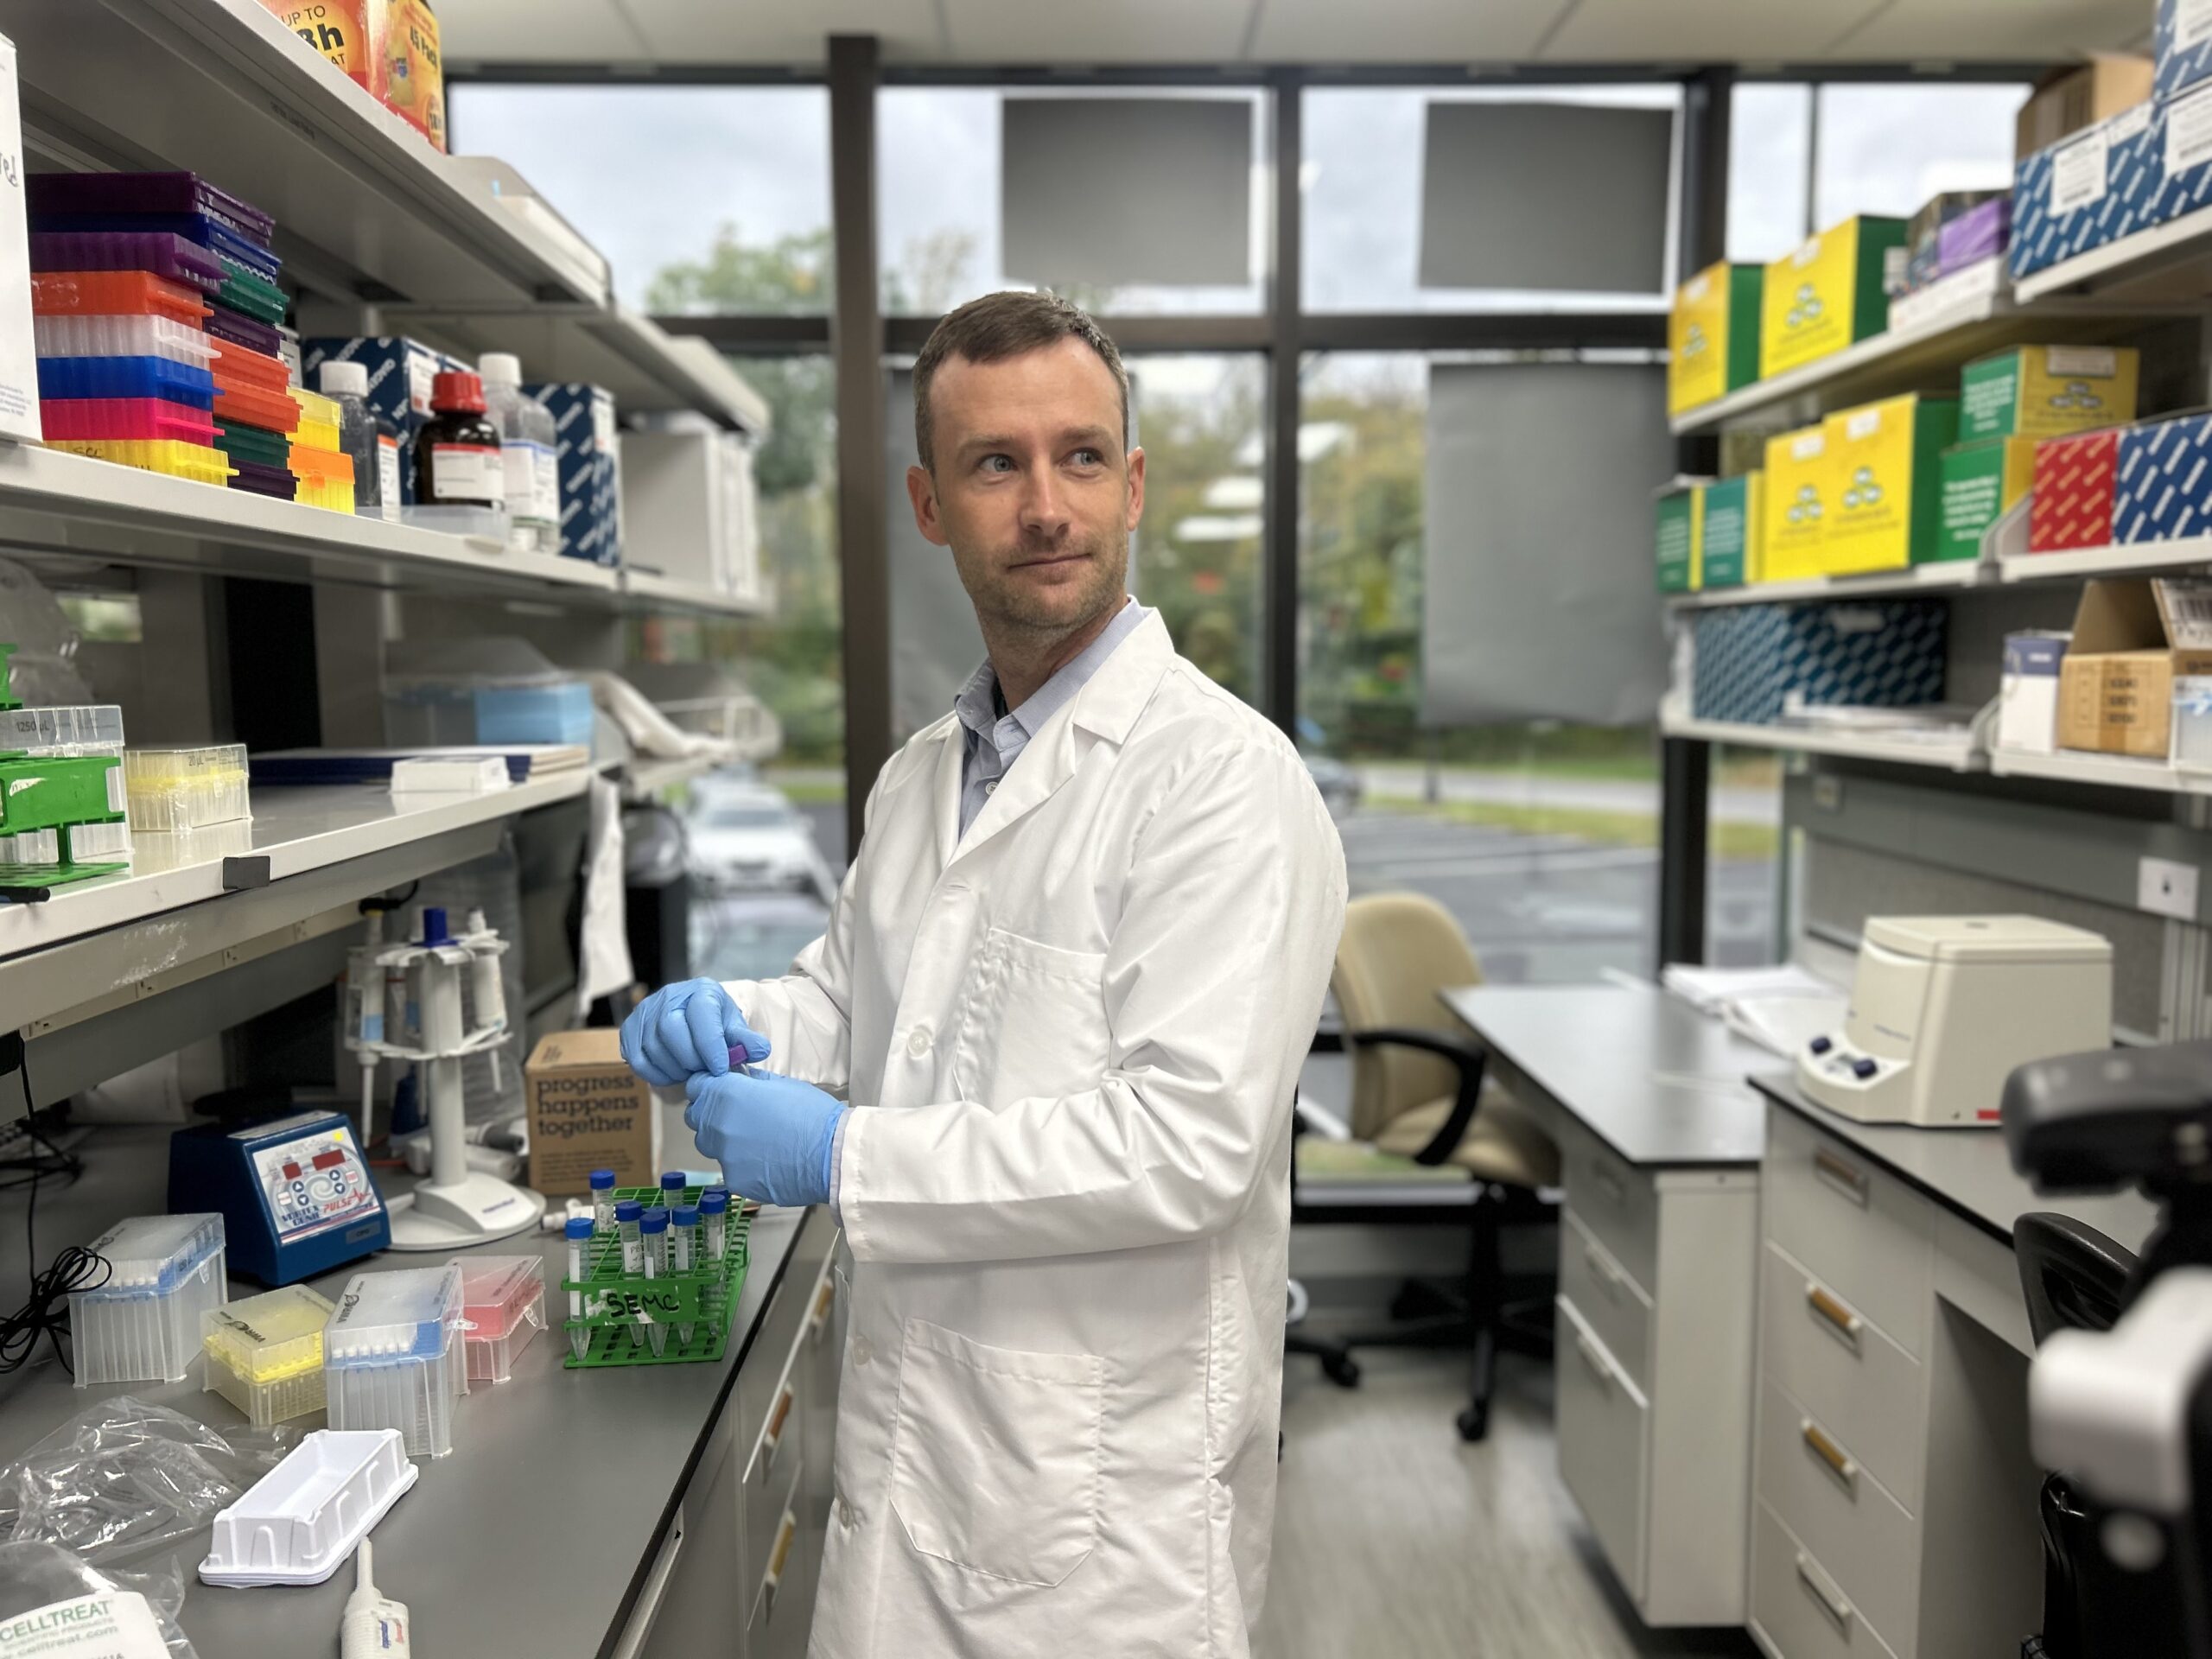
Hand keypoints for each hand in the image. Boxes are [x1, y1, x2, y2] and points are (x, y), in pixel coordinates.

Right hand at [620, 978, 770, 1086]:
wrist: (690, 1017)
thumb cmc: (715, 1023)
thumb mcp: (733, 1027)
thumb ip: (745, 1039)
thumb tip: (760, 1050)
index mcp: (701, 991)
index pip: (700, 1015)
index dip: (710, 1045)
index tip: (719, 1068)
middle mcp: (669, 996)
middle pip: (671, 1030)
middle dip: (690, 1059)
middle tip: (703, 1071)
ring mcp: (645, 1012)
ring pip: (653, 1048)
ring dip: (675, 1069)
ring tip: (690, 1072)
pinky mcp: (629, 1031)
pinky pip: (637, 1061)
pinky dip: (657, 1074)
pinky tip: (672, 1073)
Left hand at [684, 1069, 842, 1208]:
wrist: (832, 1155)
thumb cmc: (813, 1114)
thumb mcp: (782, 1084)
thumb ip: (753, 1082)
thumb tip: (742, 1080)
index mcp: (727, 1094)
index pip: (696, 1086)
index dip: (708, 1087)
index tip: (720, 1090)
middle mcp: (717, 1125)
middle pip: (697, 1118)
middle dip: (712, 1114)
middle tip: (739, 1115)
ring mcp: (723, 1157)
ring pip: (711, 1146)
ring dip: (724, 1141)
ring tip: (755, 1141)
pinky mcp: (734, 1181)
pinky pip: (729, 1169)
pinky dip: (742, 1166)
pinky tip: (766, 1163)